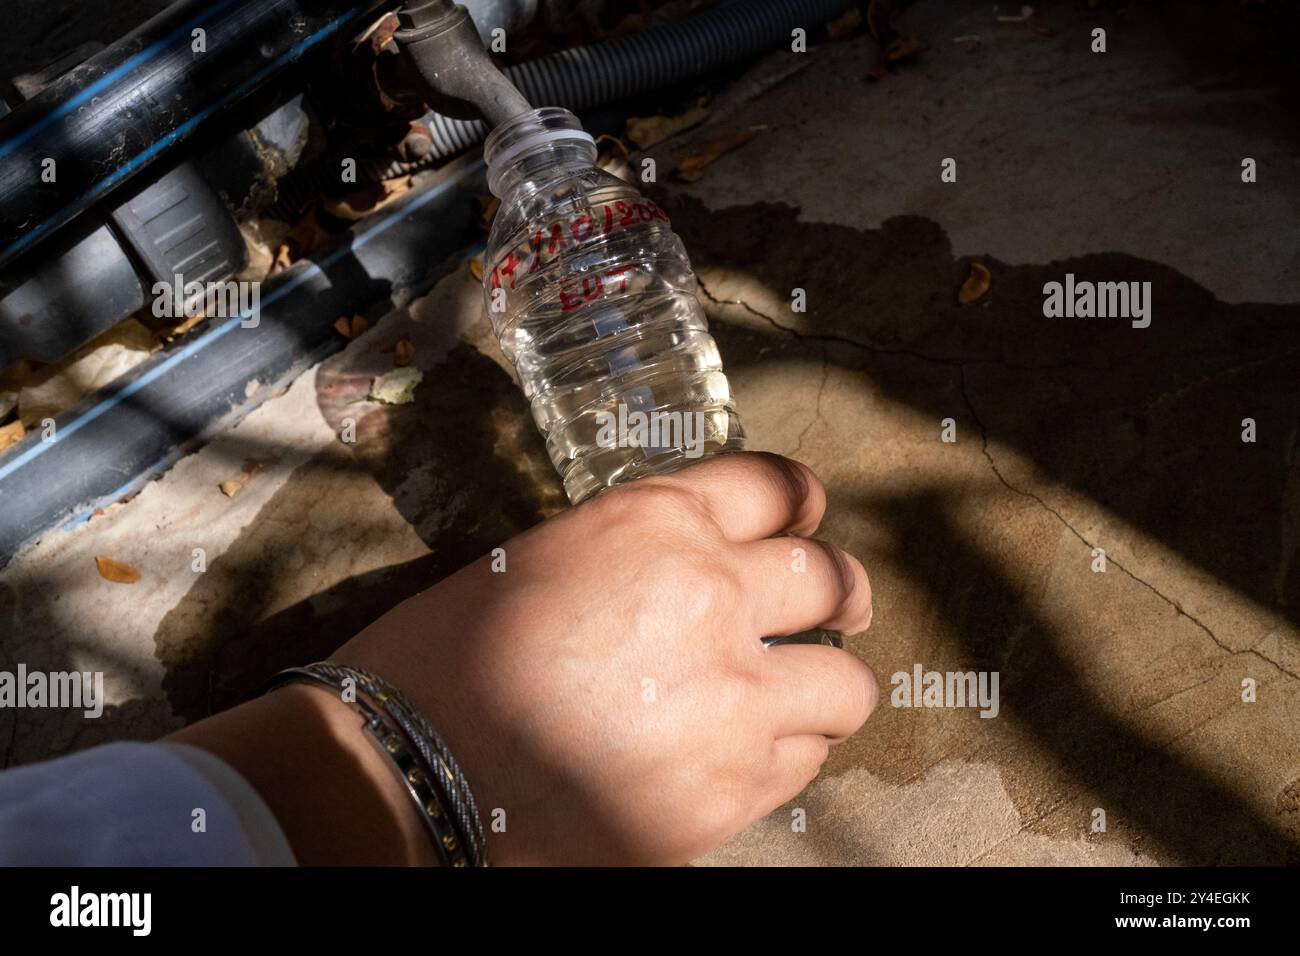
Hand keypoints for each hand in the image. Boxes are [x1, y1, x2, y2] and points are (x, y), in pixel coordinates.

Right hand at [333, 451, 875, 864]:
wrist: (412, 767)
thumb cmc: (450, 657)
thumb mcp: (546, 558)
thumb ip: (640, 555)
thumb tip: (697, 574)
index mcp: (657, 523)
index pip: (777, 485)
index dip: (803, 503)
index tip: (807, 523)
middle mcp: (710, 595)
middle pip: (833, 580)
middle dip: (841, 595)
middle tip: (836, 614)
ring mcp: (730, 698)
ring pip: (846, 686)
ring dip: (826, 688)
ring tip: (798, 700)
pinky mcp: (727, 790)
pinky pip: (804, 763)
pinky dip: (786, 754)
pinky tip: (744, 755)